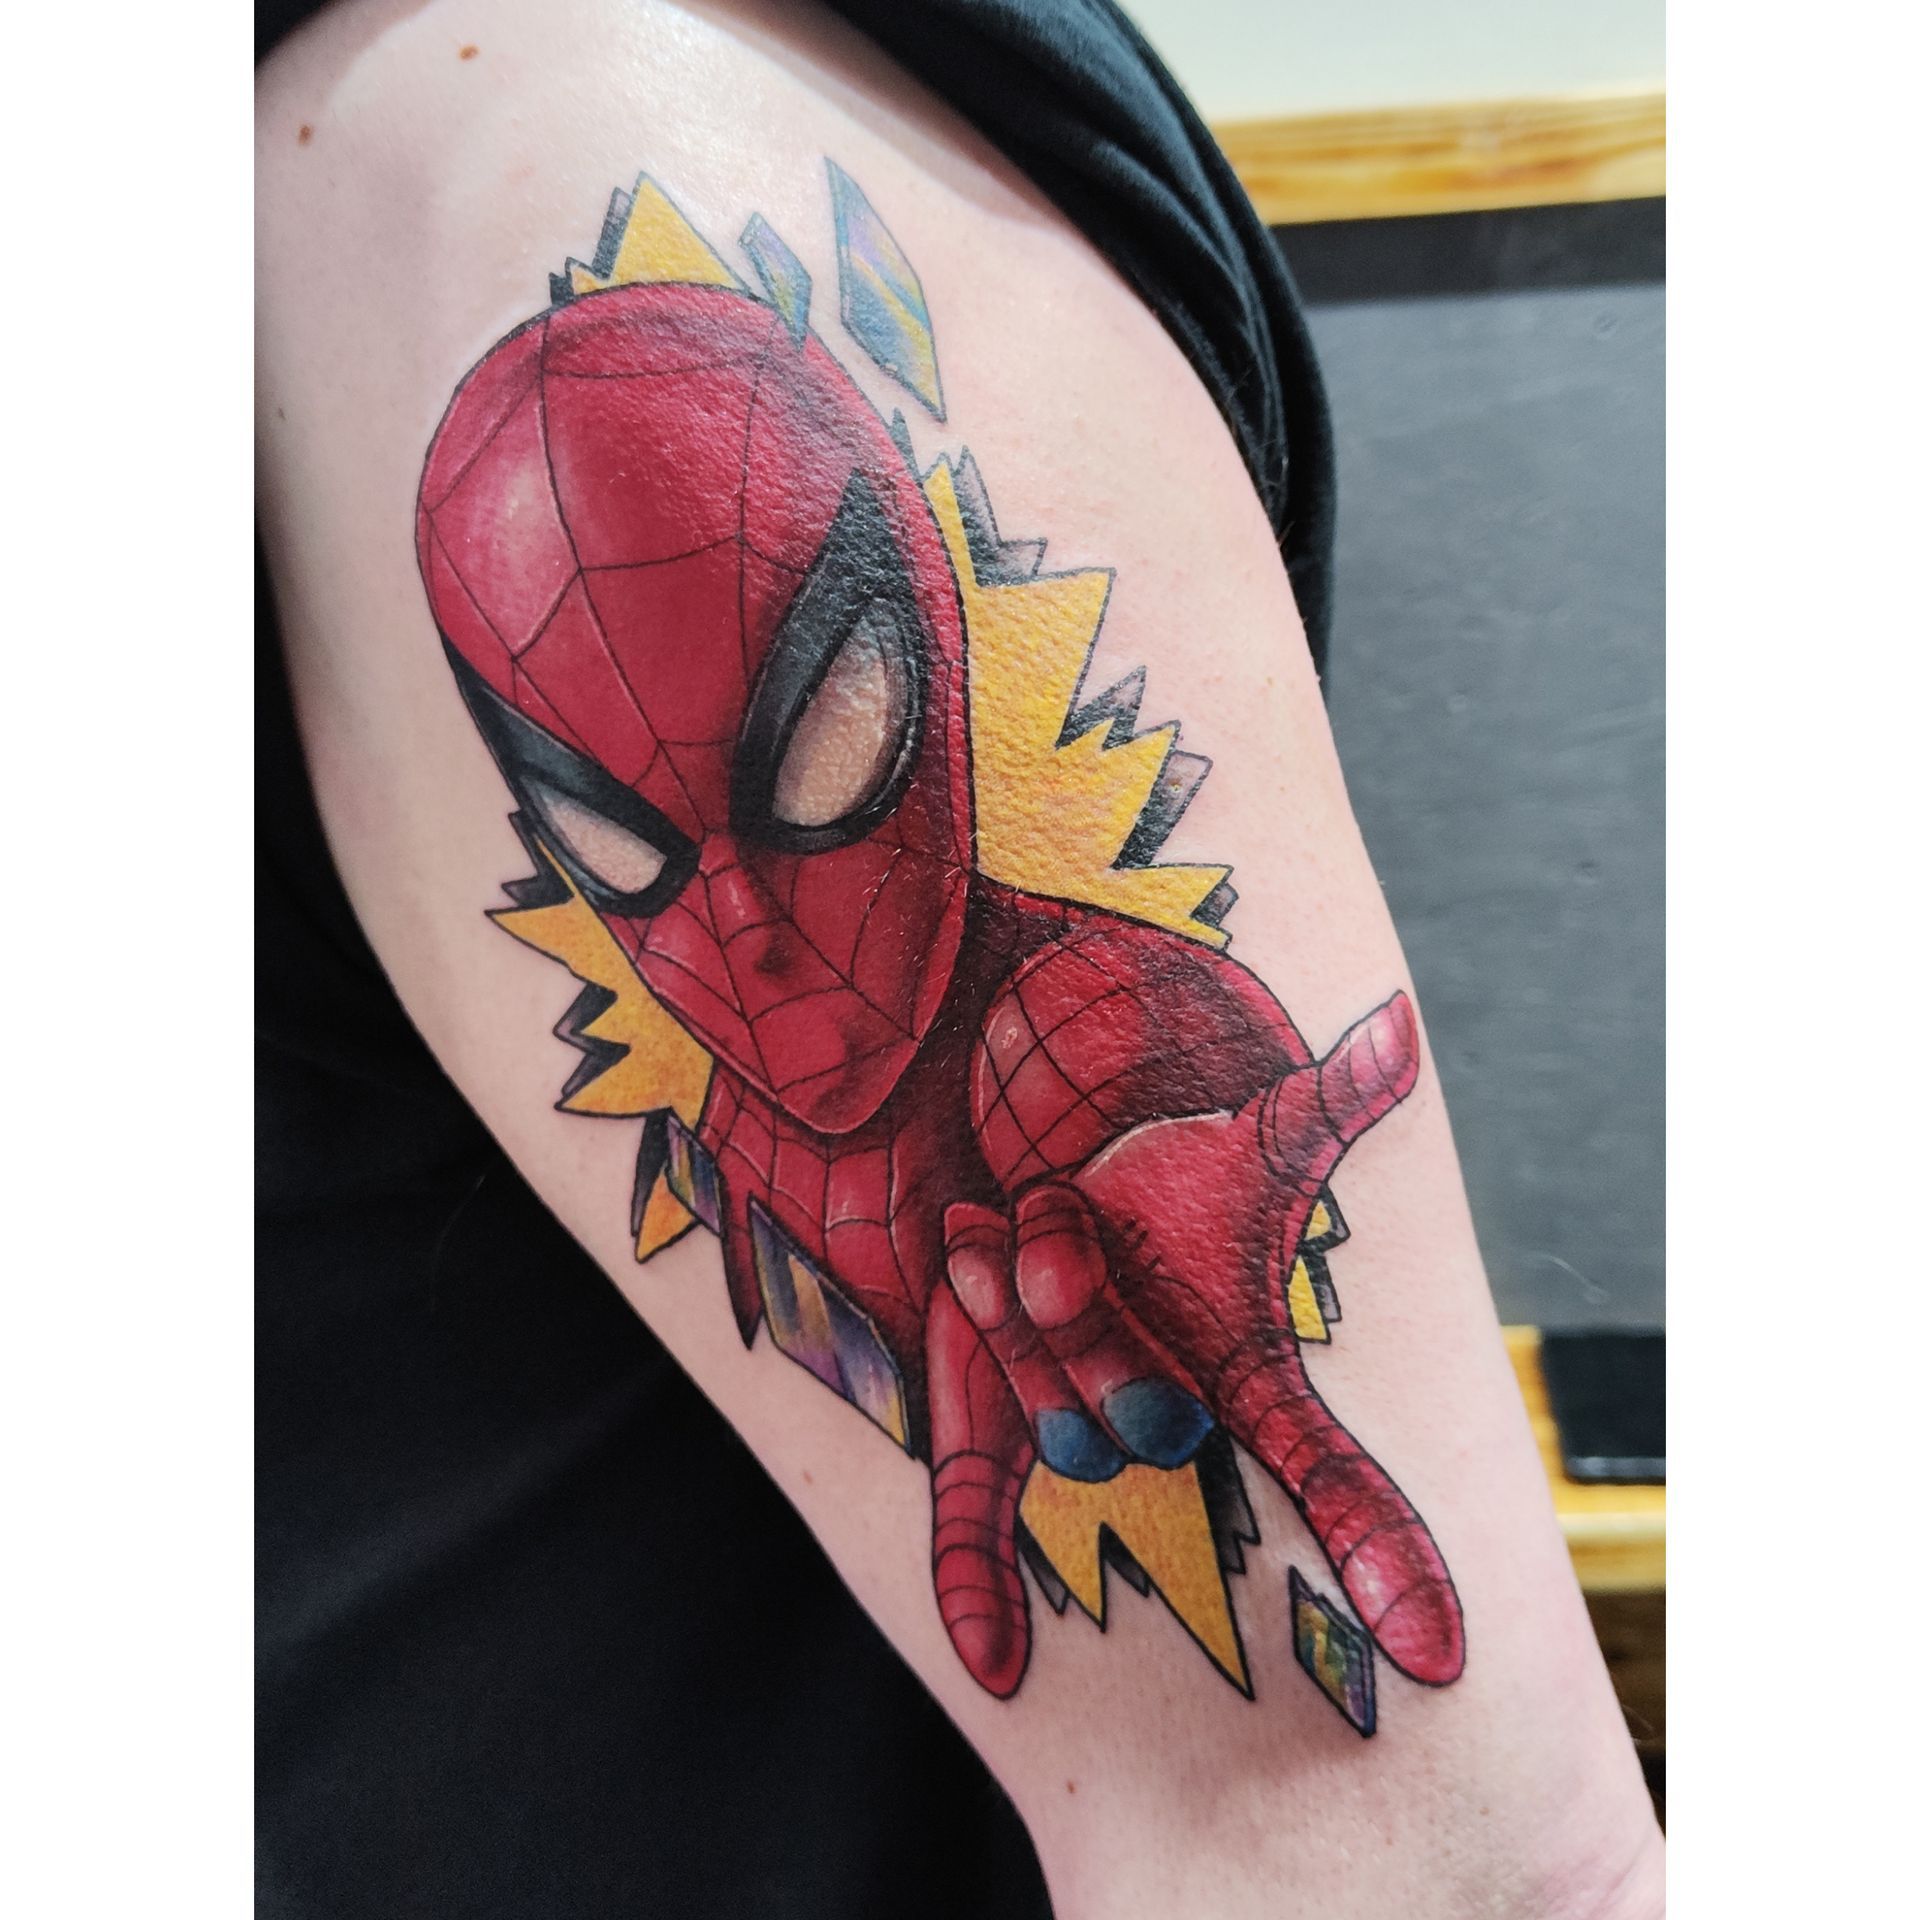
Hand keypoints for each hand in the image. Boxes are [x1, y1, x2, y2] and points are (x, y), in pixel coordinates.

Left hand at [930, 994, 1463, 1691]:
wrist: (1043, 1159)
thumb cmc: (1157, 1166)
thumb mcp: (1245, 1141)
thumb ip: (1329, 1103)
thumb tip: (1398, 1026)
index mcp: (1237, 1370)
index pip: (1325, 1477)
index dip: (1378, 1558)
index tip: (1435, 1652)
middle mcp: (1165, 1420)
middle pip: (1130, 1431)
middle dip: (1080, 1314)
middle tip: (1046, 1215)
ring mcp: (1074, 1429)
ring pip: (1043, 1428)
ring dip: (1001, 1312)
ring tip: (987, 1221)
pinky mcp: (980, 1425)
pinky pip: (977, 1530)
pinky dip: (977, 1593)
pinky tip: (987, 1660)